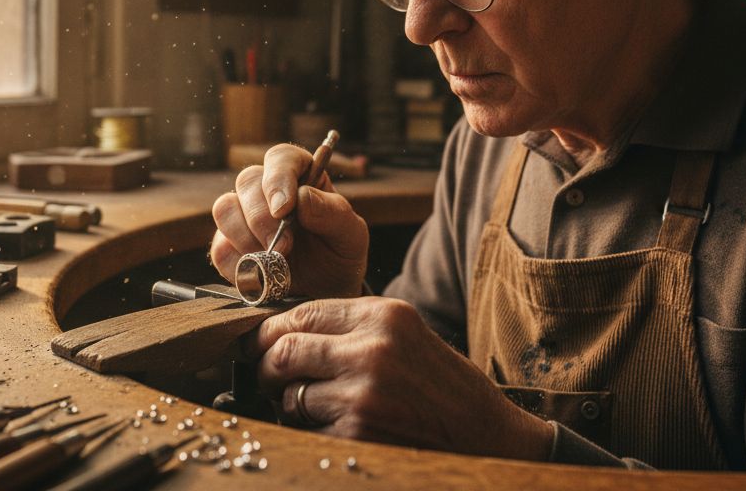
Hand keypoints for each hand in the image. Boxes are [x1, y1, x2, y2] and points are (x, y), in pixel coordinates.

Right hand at [209, 143, 368, 298]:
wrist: (327, 293)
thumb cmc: (339, 254)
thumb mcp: (352, 235)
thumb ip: (334, 213)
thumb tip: (302, 198)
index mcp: (301, 176)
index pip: (281, 158)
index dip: (278, 178)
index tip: (284, 209)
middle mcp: (267, 191)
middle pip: (247, 180)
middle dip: (262, 216)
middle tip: (284, 247)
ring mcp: (243, 218)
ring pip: (224, 209)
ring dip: (246, 238)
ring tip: (274, 261)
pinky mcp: (229, 246)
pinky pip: (219, 248)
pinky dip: (238, 264)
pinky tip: (262, 274)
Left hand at [249, 297, 553, 459]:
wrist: (486, 433)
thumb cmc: (443, 385)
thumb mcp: (404, 334)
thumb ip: (351, 327)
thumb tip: (284, 330)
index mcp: (383, 315)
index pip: (301, 312)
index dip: (270, 329)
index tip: (259, 342)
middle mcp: (371, 350)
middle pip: (284, 350)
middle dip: (266, 367)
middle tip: (267, 377)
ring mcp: (363, 394)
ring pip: (290, 394)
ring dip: (289, 404)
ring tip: (310, 407)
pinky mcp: (358, 434)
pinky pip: (307, 430)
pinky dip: (310, 432)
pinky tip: (334, 429)